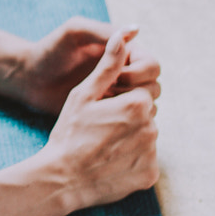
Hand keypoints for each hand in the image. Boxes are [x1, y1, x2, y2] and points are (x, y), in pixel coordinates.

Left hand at [12, 17, 160, 114]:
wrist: (29, 78)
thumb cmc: (48, 51)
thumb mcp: (73, 34)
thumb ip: (102, 31)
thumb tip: (136, 29)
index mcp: (122, 51)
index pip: (151, 64)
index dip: (140, 73)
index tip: (116, 79)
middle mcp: (124, 71)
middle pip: (153, 85)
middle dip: (137, 92)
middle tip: (107, 95)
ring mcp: (116, 93)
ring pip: (145, 104)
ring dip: (129, 107)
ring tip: (100, 105)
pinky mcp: (106, 111)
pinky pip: (129, 119)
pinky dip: (122, 120)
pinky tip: (100, 118)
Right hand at [35, 28, 159, 213]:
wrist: (62, 179)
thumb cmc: (69, 133)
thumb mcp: (83, 94)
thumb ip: (108, 65)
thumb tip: (123, 36)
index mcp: (137, 103)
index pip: (139, 91)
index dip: (119, 98)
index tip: (101, 109)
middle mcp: (151, 127)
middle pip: (144, 114)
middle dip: (127, 117)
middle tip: (100, 129)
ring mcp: (152, 154)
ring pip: (145, 137)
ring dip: (130, 138)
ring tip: (103, 146)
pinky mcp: (150, 175)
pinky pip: (145, 161)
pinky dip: (131, 161)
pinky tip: (110, 162)